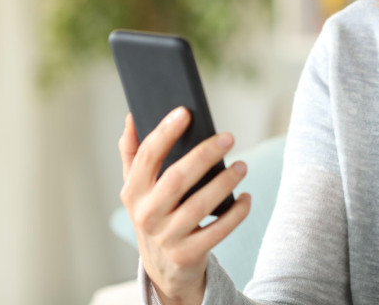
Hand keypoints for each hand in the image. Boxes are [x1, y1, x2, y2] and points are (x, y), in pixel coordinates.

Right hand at [118, 108, 250, 304]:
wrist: (163, 267)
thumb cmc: (155, 213)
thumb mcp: (137, 187)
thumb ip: (133, 152)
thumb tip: (132, 116)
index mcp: (133, 192)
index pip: (147, 156)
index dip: (165, 132)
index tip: (185, 111)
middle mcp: (146, 215)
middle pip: (177, 179)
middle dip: (204, 155)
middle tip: (228, 137)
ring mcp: (166, 237)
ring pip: (199, 206)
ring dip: (224, 182)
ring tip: (242, 166)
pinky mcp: (187, 254)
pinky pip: (217, 231)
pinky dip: (236, 214)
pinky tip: (246, 197)